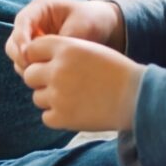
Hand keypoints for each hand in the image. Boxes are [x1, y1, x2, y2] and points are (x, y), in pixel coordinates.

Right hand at [5, 0, 124, 75]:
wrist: (104, 28)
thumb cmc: (92, 21)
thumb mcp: (80, 26)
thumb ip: (61, 40)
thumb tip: (43, 59)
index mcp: (40, 9)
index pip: (22, 21)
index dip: (21, 38)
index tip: (27, 54)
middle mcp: (32, 25)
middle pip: (13, 42)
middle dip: (21, 56)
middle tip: (34, 69)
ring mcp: (33, 41)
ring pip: (18, 58)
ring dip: (27, 67)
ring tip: (45, 74)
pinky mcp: (38, 56)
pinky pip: (28, 67)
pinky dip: (35, 73)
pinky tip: (49, 78)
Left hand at [15, 33, 144, 132]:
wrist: (137, 98)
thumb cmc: (116, 71)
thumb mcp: (88, 49)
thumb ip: (62, 51)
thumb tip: (34, 58)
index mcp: (65, 48)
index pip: (31, 49)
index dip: (38, 58)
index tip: (48, 65)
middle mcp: (57, 70)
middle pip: (29, 74)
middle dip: (40, 80)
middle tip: (60, 85)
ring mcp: (58, 95)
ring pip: (37, 97)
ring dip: (50, 99)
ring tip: (73, 98)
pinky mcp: (62, 117)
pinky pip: (46, 117)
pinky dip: (57, 116)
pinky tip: (75, 111)